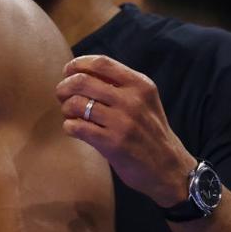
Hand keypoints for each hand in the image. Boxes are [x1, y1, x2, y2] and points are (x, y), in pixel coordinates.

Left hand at [56, 54, 196, 207]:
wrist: (169, 168)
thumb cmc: (149, 131)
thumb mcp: (144, 100)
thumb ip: (119, 84)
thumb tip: (79, 71)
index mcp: (140, 84)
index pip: (101, 63)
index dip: (78, 64)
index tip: (68, 71)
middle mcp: (132, 100)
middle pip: (82, 81)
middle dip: (64, 87)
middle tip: (61, 95)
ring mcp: (122, 122)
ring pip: (76, 104)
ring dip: (66, 108)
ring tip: (69, 114)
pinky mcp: (113, 143)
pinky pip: (77, 127)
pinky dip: (69, 126)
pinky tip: (74, 129)